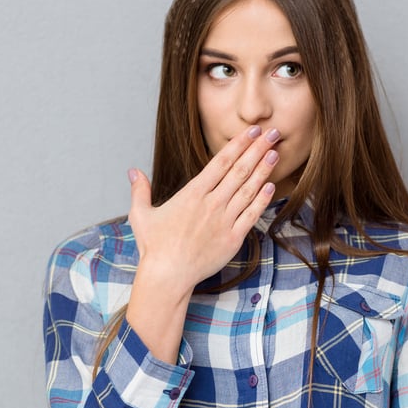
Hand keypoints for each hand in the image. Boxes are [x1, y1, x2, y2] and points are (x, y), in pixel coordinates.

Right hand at [123, 126, 279, 357]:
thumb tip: (133, 171)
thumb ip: (140, 190)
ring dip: (264, 170)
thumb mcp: (141, 215)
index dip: (239, 144)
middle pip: (239, 171)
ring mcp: (224, 221)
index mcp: (192, 194)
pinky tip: (271, 187)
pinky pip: (251, 215)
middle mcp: (211, 203)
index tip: (252, 131)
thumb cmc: (154, 247)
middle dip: (257, 149)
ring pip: (248, 190)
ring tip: (275, 153)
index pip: (221, 162)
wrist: (167, 275)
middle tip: (273, 133)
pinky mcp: (232, 239)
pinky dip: (262, 200)